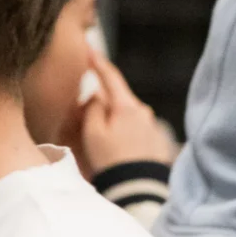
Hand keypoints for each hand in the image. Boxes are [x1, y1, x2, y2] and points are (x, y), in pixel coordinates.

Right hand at [74, 47, 173, 176]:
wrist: (138, 188)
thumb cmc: (111, 160)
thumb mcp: (93, 133)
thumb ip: (92, 109)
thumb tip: (95, 97)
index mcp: (126, 106)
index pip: (110, 77)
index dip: (97, 62)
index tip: (88, 48)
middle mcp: (143, 111)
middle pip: (116, 98)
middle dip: (100, 100)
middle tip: (81, 107)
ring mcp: (150, 126)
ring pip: (124, 115)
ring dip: (110, 119)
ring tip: (96, 136)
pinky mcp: (154, 141)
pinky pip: (132, 129)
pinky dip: (120, 132)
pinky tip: (112, 147)